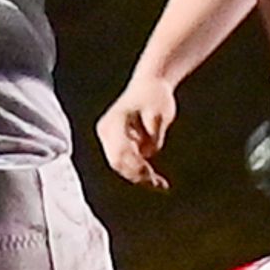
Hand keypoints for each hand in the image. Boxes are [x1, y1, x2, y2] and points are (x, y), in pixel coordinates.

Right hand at [98, 75, 176, 189]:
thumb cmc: (155, 95)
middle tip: (159, 184)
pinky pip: (127, 163)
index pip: (120, 151)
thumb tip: (149, 153)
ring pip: (121, 166)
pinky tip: (159, 182)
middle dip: (137, 174)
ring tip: (161, 184)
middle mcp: (107, 131)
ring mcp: (110, 138)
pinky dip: (141, 172)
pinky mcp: (119, 144)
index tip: (152, 174)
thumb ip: (154, 132)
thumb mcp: (160, 111)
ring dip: (139, 176)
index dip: (135, 166)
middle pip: (117, 161)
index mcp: (114, 122)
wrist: (150, 85)